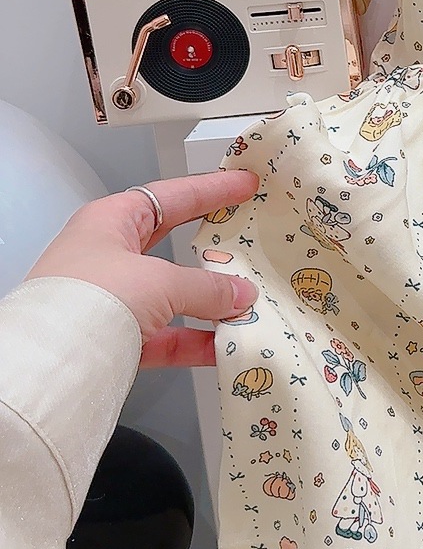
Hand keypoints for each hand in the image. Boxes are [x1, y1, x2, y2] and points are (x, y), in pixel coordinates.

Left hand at [25, 170, 259, 369]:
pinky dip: (196, 341)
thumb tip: (239, 294)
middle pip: (173, 246)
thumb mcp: (159, 281)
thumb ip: (206, 287)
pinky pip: (166, 336)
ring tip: (246, 303)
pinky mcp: (115, 338)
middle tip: (248, 241)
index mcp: (110, 222)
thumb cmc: (87, 299)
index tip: (243, 186)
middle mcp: (108, 257)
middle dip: (212, 250)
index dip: (211, 189)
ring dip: (209, 303)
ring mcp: (112, 299)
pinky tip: (222, 345)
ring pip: (172, 296)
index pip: (171, 196)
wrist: (49, 362)